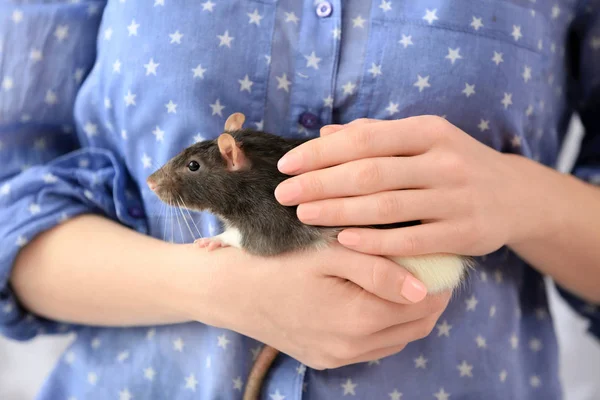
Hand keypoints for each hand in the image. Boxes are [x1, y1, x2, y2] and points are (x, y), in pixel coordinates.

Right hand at [205, 244, 449, 369]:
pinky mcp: (325, 359)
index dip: (440, 279)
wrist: (226, 290)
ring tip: (404, 279)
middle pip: (416, 326)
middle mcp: (353, 348)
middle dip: (431, 297)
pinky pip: (372, 348)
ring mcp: (338, 358)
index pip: (424, 304)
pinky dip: (385, 325)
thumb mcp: (327, 253)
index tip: (442, 254)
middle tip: (430, 266)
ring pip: (397, 339)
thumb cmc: (275, 261)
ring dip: (409, 312)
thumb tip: (423, 289)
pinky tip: (375, 299)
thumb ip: (378, 269)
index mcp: (359, 319)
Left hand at [274, 115, 538, 257]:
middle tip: (284, 195)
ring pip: (387, 207)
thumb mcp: (422, 140)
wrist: (515, 196)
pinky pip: (411, 240)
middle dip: (321, 184)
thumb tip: (323, 136)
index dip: (321, 153)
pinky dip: (375, 242)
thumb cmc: (453, 164)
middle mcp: (444, 161)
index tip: (286, 165)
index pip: (364, 138)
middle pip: (370, 173)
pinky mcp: (464, 234)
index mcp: (429, 131)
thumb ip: (375, 136)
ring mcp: (456, 199)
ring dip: (339, 212)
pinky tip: (343, 241)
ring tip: (304, 215)